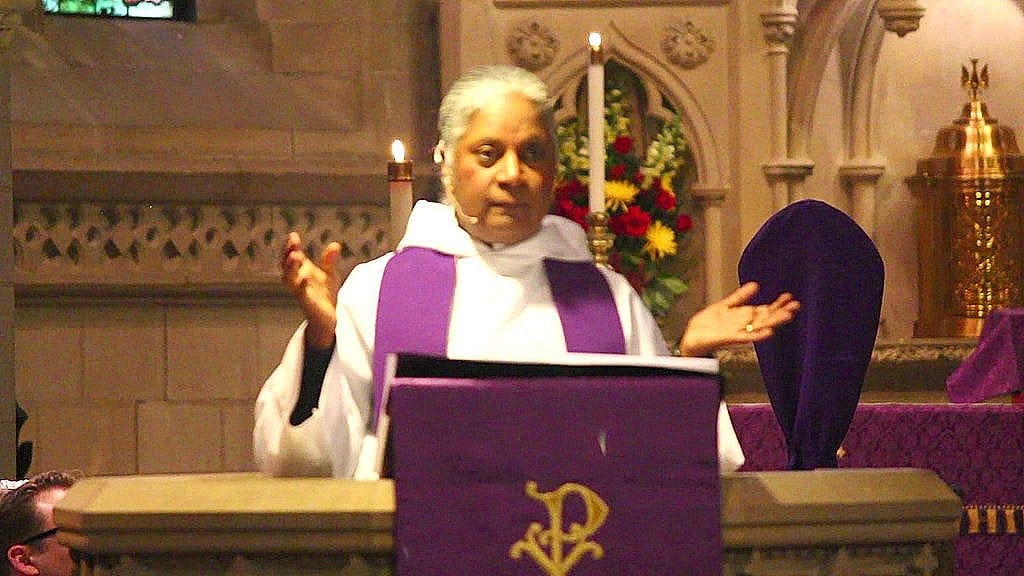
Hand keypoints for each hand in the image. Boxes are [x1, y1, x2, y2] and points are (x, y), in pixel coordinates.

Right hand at [281, 232, 342, 348]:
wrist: (329, 317)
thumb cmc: (325, 293)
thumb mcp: (329, 273)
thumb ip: (330, 260)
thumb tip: (335, 245)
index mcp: (301, 270)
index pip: (292, 255)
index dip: (290, 246)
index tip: (293, 236)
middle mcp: (297, 280)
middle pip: (286, 265)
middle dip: (287, 253)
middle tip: (292, 243)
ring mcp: (300, 291)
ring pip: (289, 279)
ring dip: (291, 267)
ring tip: (295, 255)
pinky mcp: (307, 303)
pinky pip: (302, 294)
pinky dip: (302, 286)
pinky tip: (305, 278)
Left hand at [678, 281, 799, 356]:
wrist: (692, 337)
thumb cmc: (708, 324)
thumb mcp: (725, 305)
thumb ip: (740, 297)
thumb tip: (755, 285)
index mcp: (744, 317)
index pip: (765, 310)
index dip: (777, 304)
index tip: (790, 297)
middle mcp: (744, 325)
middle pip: (766, 318)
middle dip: (781, 312)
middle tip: (796, 306)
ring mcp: (738, 332)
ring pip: (759, 326)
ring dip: (773, 322)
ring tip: (787, 316)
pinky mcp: (729, 338)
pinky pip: (746, 336)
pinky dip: (757, 335)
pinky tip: (768, 332)